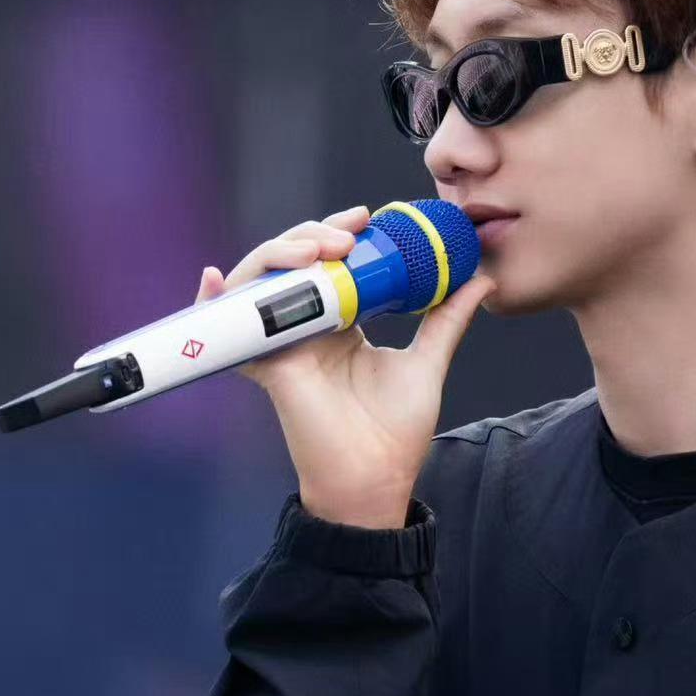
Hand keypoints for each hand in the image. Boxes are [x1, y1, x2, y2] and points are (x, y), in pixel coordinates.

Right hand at [195, 208, 495, 526]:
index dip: (340, 232)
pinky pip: (228, 328)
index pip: (330, 263)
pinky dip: (213, 301)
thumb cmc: (396, 431)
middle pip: (294, 262)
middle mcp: (306, 328)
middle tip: (351, 231)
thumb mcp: (427, 362)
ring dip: (282, 253)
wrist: (376, 478)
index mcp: (340, 324)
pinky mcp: (264, 365)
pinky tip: (218, 279)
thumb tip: (481, 279)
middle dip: (315, 233)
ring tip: (322, 248)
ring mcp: (281, 344)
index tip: (370, 217)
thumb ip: (448, 319)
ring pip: (262, 281)